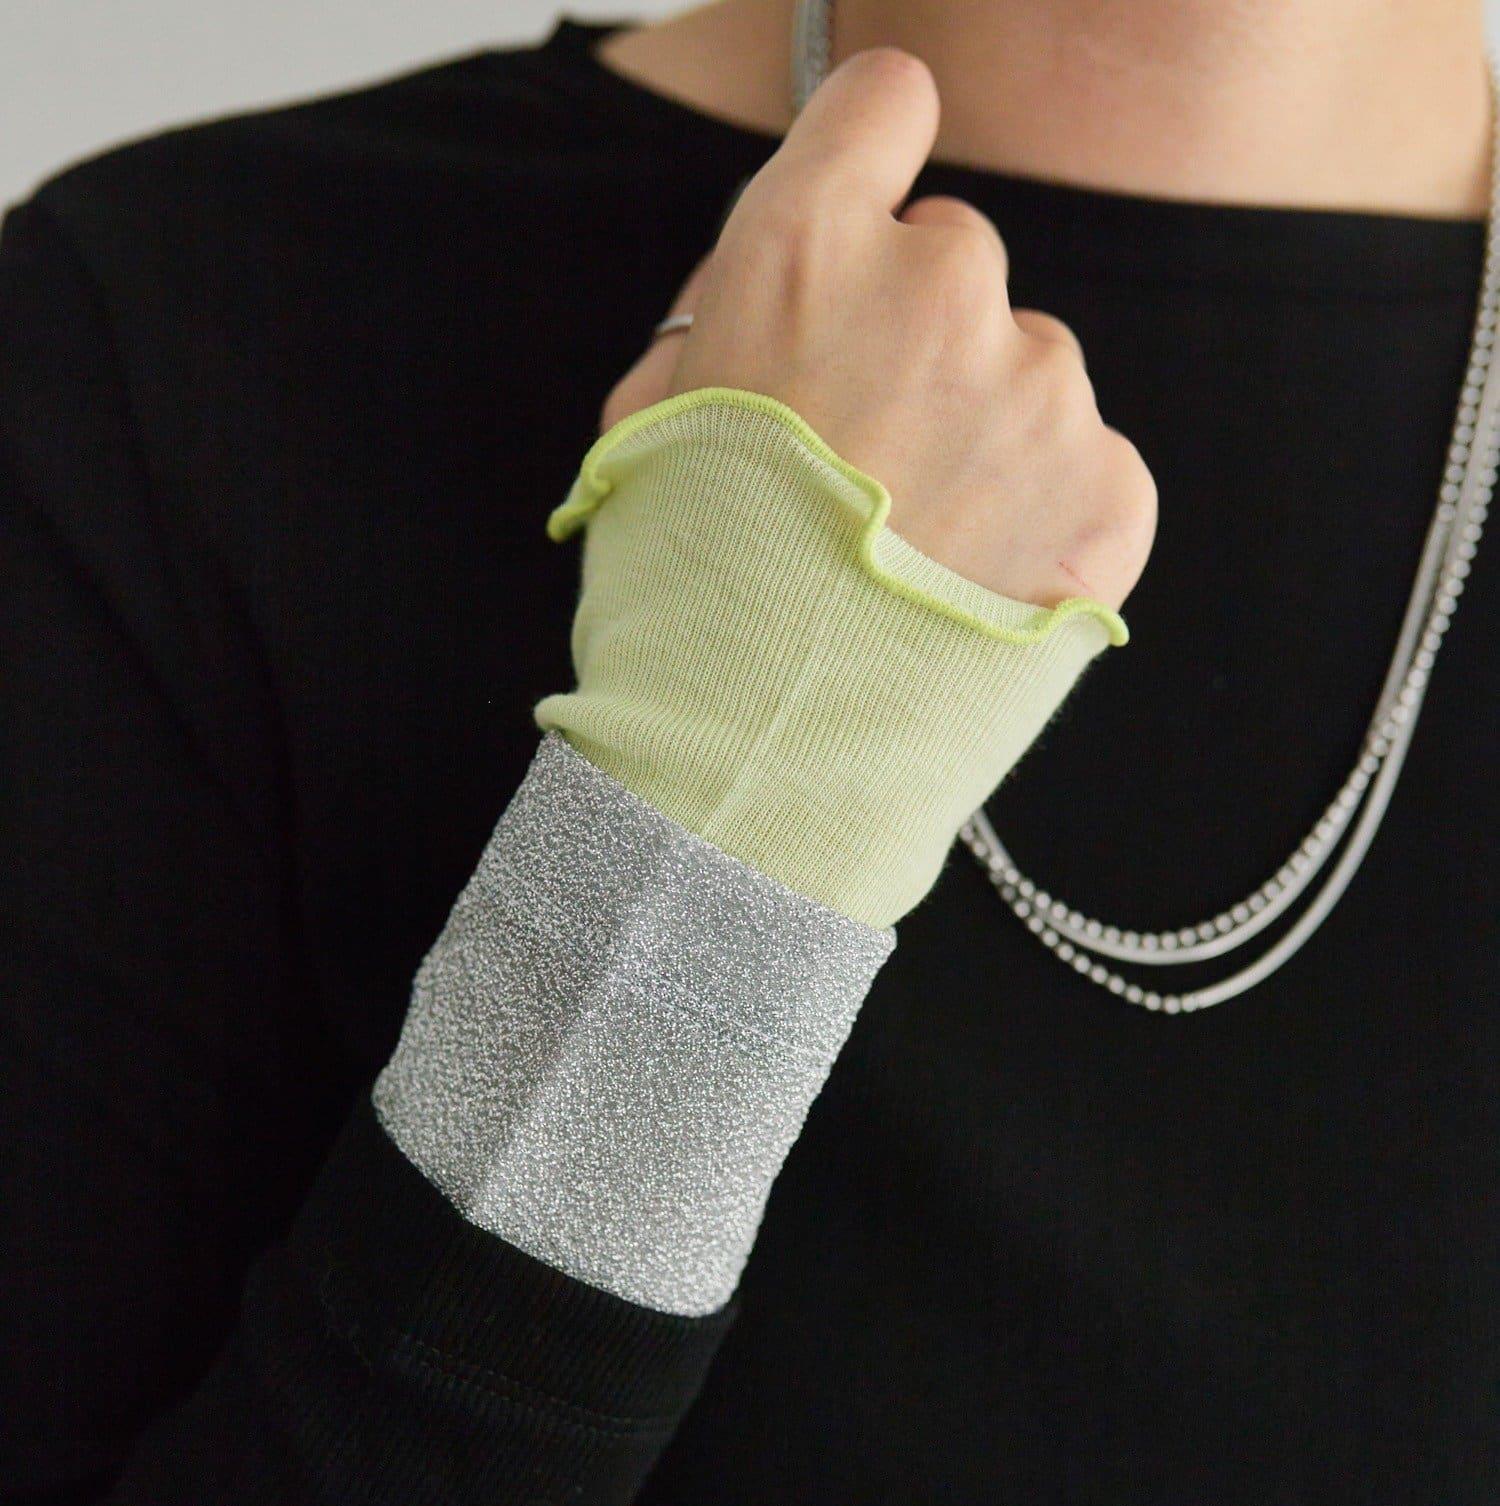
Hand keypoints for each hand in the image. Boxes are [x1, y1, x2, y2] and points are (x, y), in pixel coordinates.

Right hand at [601, 47, 1155, 610]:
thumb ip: (734, 325)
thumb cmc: (685, 600)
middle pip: (956, 258)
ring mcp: (1039, 389)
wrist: (764, 761)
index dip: (874, 156)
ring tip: (918, 553)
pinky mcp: (1111, 487)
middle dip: (918, 337)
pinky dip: (1046, 516)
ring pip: (1026, 371)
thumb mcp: (650, 429)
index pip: (885, 102)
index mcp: (802, 252)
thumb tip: (798, 299)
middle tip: (869, 461)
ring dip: (984, 437)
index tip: (872, 216)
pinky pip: (1089, 464)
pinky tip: (976, 586)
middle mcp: (939, 288)